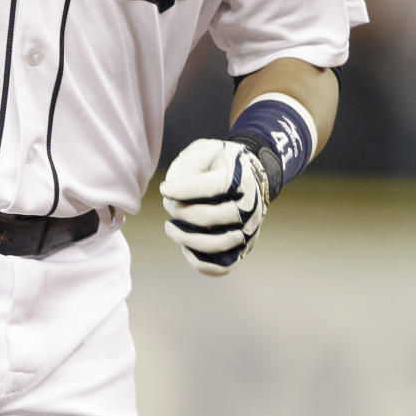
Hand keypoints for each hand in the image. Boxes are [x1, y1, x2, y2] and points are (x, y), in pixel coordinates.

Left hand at [158, 138, 269, 276]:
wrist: (251, 175)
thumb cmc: (222, 162)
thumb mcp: (206, 149)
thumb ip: (188, 164)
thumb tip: (172, 190)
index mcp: (241, 179)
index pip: (211, 187)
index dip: (182, 189)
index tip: (164, 188)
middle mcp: (249, 207)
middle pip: (209, 216)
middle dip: (180, 211)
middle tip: (168, 202)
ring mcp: (248, 229)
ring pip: (215, 244)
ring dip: (185, 238)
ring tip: (169, 226)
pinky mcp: (244, 247)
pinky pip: (223, 266)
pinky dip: (200, 262)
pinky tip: (185, 247)